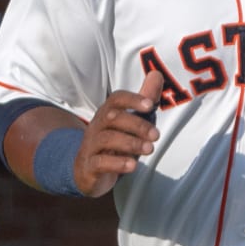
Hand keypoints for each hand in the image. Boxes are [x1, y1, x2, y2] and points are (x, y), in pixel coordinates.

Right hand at [74, 71, 162, 196]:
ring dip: (131, 143)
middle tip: (156, 135)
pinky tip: (132, 165)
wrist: (86, 171)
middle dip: (137, 125)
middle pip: (113, 118)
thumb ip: (144, 100)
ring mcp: (91, 146)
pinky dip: (117, 163)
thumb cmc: (114, 143)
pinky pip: (99, 162)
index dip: (132, 99)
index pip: (116, 99)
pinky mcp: (89, 166)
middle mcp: (97, 127)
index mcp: (107, 114)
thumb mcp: (130, 122)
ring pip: (106, 139)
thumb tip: (157, 74)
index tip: (150, 104)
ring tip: (149, 149)